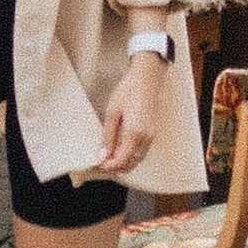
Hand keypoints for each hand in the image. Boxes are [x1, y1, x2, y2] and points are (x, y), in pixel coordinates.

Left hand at [92, 49, 167, 182]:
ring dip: (122, 162)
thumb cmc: (128, 92)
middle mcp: (145, 139)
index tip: (95, 164)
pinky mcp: (151, 134)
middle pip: (129, 165)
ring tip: (106, 155)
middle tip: (99, 161)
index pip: (120, 160)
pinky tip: (118, 148)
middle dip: (114, 167)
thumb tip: (102, 154)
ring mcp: (150, 137)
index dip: (107, 166)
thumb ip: (108, 136)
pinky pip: (140, 152)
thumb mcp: (112, 113)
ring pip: (136, 160)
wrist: (146, 80)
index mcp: (134, 134)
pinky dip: (129, 156)